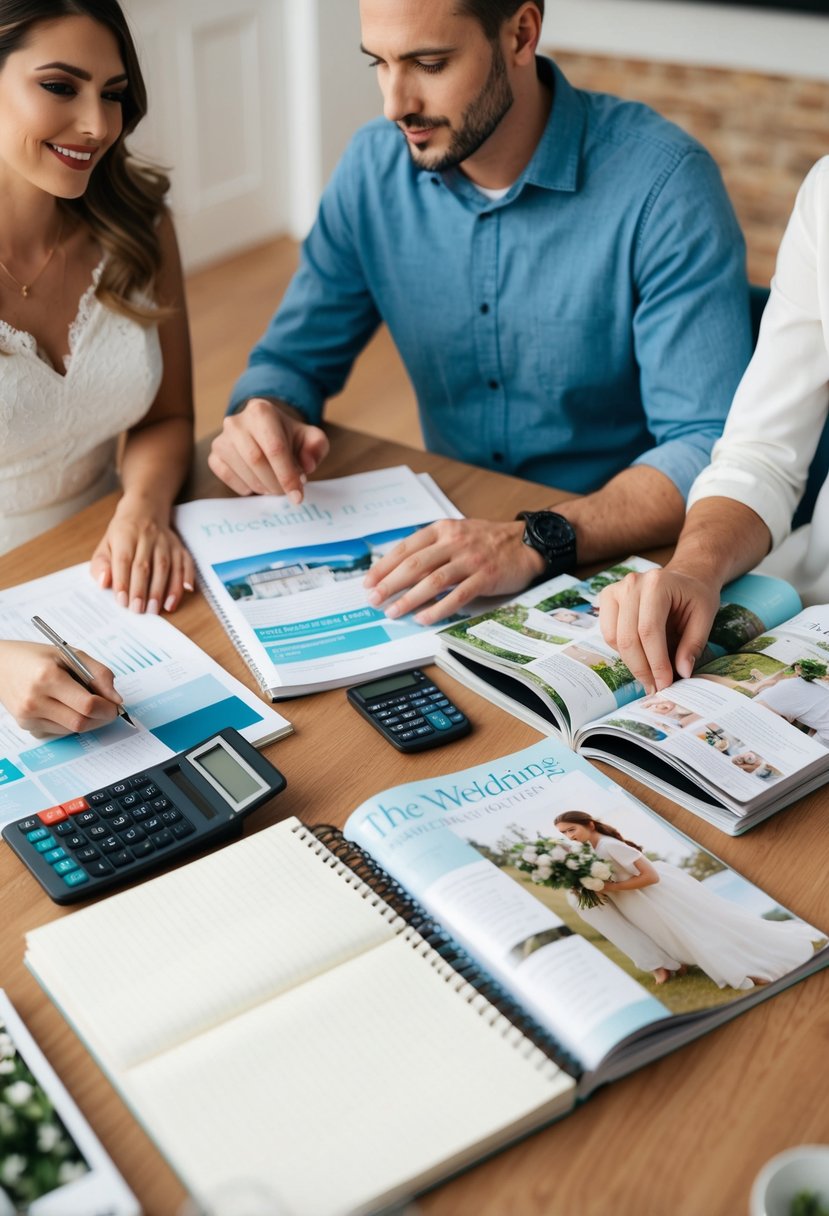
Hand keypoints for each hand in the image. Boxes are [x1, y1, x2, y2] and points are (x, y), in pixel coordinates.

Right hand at [0, 641, 121, 736]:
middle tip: (108, 709)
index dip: (107, 708)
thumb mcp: (70, 654)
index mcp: (47, 677)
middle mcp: (35, 700)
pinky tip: (64, 707)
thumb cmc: (36, 657)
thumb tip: (116, 699)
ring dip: (86, 720)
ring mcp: (28, 716)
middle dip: (101, 718)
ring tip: (83, 702)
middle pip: (81, 722)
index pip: (87, 704)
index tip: (115, 705)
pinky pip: (59, 731)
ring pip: (72, 730)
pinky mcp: (26, 726)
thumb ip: (98, 673)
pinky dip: (70, 722)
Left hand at [90, 498, 195, 613]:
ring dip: (163, 589)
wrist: (145, 510)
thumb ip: (101, 565)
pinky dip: (187, 576)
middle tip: (139, 610)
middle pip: (145, 566)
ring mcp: (166, 542)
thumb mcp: (105, 545)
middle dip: (142, 590)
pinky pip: (186, 562)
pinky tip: (186, 591)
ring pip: (166, 566)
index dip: (123, 582)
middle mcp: (147, 537)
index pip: (124, 560)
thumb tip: (104, 582)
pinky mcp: (179, 546)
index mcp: (125, 535)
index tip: (122, 601)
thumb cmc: (123, 534)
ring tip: (158, 609)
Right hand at [208, 398, 328, 501]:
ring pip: (243, 472)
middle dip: (275, 483)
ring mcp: (222, 439)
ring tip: (275, 486)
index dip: (288, 475)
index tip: (298, 496)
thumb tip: (307, 466)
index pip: (275, 448)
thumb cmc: (289, 436)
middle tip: (286, 492)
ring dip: (263, 487)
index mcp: (261, 411)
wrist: (264, 429)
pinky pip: (228, 477)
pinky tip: (258, 483)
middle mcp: (236, 422)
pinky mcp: (214, 455)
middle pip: (257, 461)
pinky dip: (246, 487)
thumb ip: (316, 447)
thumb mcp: (310, 437)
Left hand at [362, 518, 544, 625]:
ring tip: (394, 612)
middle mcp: (454, 542)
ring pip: (433, 581)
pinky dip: (438, 608)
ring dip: (410, 599)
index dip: (384, 566)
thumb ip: (431, 548)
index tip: (369, 582)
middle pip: (414, 565)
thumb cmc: (488, 541)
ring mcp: (470, 559)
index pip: (405, 548)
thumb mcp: (456, 534)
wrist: (526, 543)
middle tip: (374, 600)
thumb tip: (399, 571)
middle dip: (390, 584)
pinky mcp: (485, 576)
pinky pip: (457, 595)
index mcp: (442, 529)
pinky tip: (424, 618)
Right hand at [598, 567, 719, 692]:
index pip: (649, 631)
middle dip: (641, 669)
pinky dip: (623, 651)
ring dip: (631, 663)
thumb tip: (682, 672)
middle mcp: (632, 584)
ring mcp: (616, 589)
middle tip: (655, 687)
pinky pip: (608, 634)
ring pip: (614, 638)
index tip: (665, 684)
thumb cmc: (696, 595)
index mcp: (657, 583)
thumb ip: (693, 644)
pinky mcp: (607, 598)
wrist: (684, 576)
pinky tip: (640, 655)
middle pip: (628, 637)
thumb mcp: (705, 617)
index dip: (656, 662)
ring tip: (649, 675)